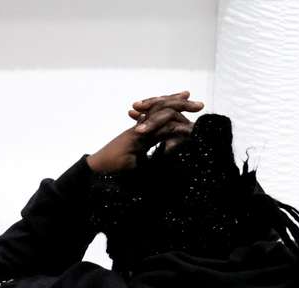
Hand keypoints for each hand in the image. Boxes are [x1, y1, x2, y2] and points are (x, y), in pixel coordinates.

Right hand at [87, 91, 203, 173]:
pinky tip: (179, 118)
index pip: (164, 119)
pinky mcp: (133, 136)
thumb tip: (170, 159)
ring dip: (177, 107)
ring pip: (159, 113)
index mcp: (145, 134)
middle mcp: (142, 128)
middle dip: (181, 104)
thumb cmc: (117, 172)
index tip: (193, 110)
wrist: (99, 173)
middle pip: (163, 110)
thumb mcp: (142, 165)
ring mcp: (138, 131)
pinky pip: (151, 125)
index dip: (177, 112)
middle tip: (199, 103)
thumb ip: (154, 159)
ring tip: (193, 104)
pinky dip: (165, 120)